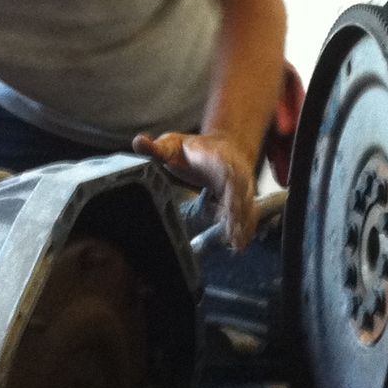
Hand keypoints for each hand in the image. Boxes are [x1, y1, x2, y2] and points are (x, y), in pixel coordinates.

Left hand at [133, 130, 258, 250]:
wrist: (223, 145)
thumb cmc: (193, 148)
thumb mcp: (172, 144)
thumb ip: (157, 147)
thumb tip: (139, 142)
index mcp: (218, 158)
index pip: (227, 172)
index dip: (231, 189)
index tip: (230, 206)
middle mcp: (235, 172)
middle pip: (241, 192)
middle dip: (239, 213)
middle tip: (232, 235)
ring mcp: (242, 185)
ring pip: (247, 204)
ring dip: (244, 224)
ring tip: (238, 244)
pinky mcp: (244, 197)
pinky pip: (248, 212)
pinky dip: (246, 228)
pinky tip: (240, 244)